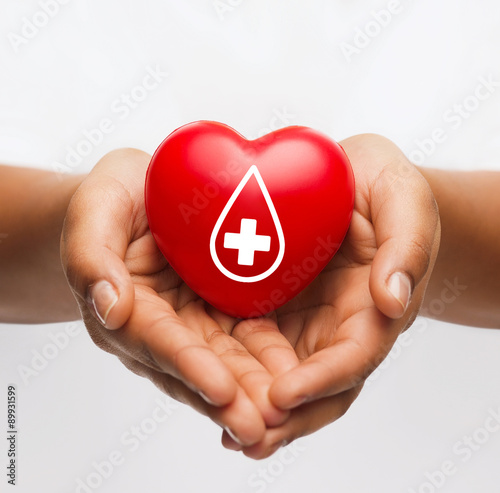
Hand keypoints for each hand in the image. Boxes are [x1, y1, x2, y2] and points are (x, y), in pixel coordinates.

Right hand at [61, 149, 297, 446]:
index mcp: (124, 308)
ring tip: (283, 418)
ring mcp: (191, 324)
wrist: (143, 194)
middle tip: (261, 427)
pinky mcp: (218, 313)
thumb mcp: (96, 209)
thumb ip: (92, 255)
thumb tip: (109, 307)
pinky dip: (267, 364)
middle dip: (228, 399)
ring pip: (224, 364)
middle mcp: (159, 327)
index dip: (189, 365)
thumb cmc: (115, 199)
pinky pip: (244, 341)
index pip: (157, 341)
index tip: (221, 390)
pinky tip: (294, 380)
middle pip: (194, 367)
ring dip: (251, 393)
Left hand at [222, 134, 440, 457]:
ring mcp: (304, 321)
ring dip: (256, 405)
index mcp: (374, 307)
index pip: (353, 358)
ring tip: (223, 429)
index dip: (321, 381)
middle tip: (244, 436)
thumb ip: (407, 245)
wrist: (351, 181)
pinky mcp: (274, 307)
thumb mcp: (402, 199)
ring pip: (282, 376)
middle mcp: (338, 326)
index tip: (283, 396)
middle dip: (285, 416)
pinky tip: (207, 383)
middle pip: (317, 386)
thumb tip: (393, 300)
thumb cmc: (384, 188)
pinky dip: (236, 370)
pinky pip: (254, 345)